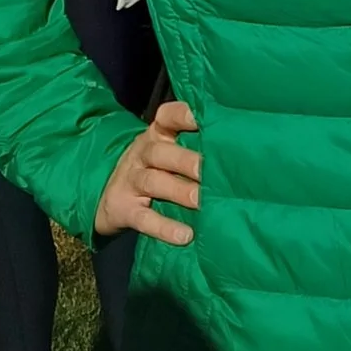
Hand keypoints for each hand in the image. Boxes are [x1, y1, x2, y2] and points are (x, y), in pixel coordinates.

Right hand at [94, 99, 201, 243]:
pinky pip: (144, 218)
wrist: (108, 199)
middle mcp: (143, 155)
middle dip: (186, 160)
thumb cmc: (156, 170)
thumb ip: (196, 146)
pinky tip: (184, 235)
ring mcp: (131, 182)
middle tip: (208, 170)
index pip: (167, 117)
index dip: (184, 115)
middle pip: (161, 152)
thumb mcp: (169, 152)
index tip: (206, 118)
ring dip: (179, 191)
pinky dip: (164, 228)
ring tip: (201, 201)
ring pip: (153, 182)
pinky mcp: (124, 210)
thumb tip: (242, 149)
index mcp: (158, 135)